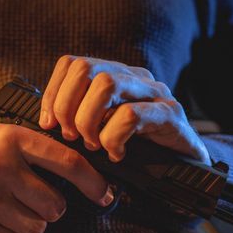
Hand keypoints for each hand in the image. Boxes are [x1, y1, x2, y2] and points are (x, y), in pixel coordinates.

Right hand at [0, 124, 111, 232]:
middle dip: (51, 209)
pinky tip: (2, 226)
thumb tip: (76, 173)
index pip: (66, 162)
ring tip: (12, 213)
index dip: (93, 182)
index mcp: (10, 140)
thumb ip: (31, 148)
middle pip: (55, 204)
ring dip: (32, 225)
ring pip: (37, 227)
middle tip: (34, 203)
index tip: (105, 195)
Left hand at [39, 56, 210, 164]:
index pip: (72, 64)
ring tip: (94, 144)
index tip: (49, 123)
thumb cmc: (138, 150)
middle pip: (85, 68)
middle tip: (71, 136)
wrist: (185, 168)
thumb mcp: (102, 131)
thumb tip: (47, 121)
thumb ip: (79, 120)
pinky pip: (131, 115)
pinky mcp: (169, 115)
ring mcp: (153, 93)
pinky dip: (114, 138)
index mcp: (114, 77)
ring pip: (107, 84)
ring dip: (89, 120)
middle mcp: (133, 78)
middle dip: (67, 106)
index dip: (53, 93)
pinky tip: (117, 154)